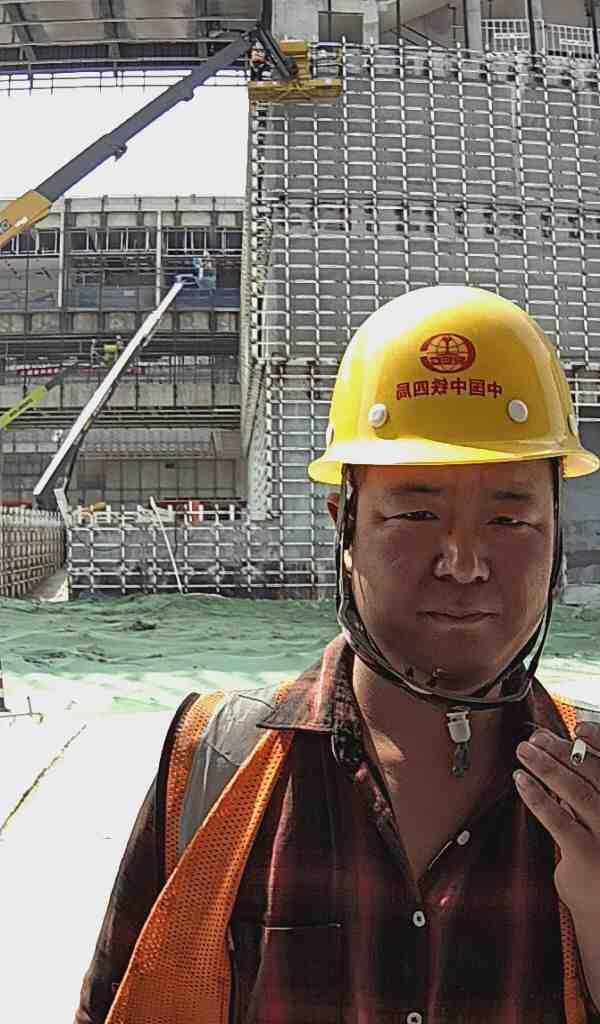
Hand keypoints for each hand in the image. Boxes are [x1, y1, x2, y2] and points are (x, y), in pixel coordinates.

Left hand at [515, 721, 599, 920]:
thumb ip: (587, 798)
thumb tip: (560, 763)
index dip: (599, 743)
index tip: (578, 727)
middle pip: (593, 773)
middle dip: (562, 750)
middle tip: (536, 737)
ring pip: (576, 791)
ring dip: (546, 767)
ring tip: (524, 752)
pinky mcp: (586, 855)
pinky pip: (559, 820)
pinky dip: (537, 796)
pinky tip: (521, 782)